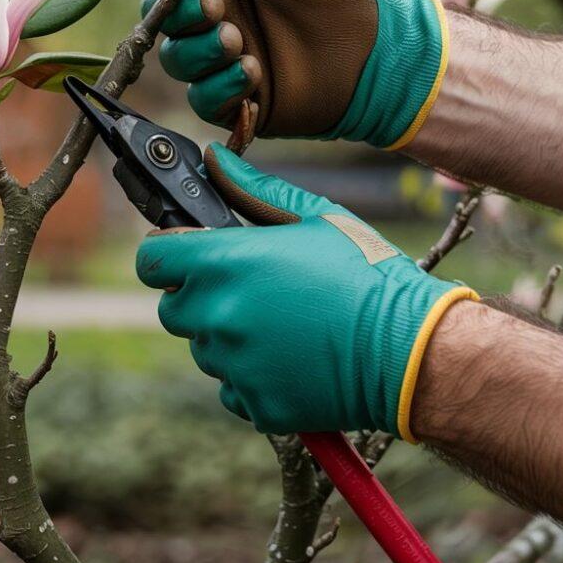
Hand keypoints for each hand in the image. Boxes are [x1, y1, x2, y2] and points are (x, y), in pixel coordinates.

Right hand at [135, 0, 447, 148]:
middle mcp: (215, 8)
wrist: (384, 52)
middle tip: (217, 6)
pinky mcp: (234, 98)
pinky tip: (255, 74)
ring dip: (197, 49)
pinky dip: (219, 86)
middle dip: (179, 8)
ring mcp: (220, 56)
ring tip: (238, 43)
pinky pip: (201, 98)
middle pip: (160, 9)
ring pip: (174, 56)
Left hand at [135, 143, 475, 436]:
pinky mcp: (255, 404)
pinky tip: (292, 357)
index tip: (189, 253)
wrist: (411, 349)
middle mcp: (219, 316)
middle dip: (199, 295)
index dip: (167, 254)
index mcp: (226, 262)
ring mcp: (234, 365)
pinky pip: (231, 387)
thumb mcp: (313, 215)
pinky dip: (250, 375)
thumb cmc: (366, 271)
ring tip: (283, 321)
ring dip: (227, 335)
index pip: (152, 261)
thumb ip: (251, 188)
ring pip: (203, 347)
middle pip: (173, 308)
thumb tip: (212, 159)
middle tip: (249, 287)